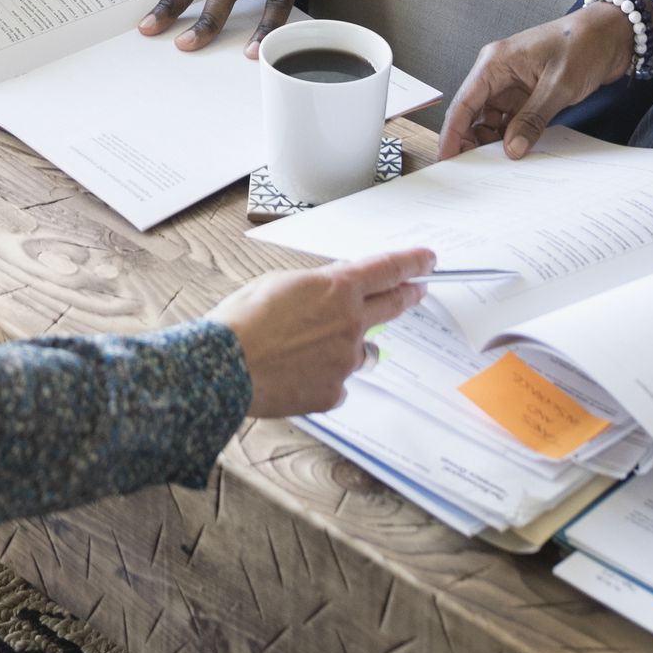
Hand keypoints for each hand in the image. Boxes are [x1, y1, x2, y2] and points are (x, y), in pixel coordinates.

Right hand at [213, 248, 433, 416]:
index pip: (387, 269)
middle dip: (408, 295)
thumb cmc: (243, 320)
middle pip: (392, 306)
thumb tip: (332, 290)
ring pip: (362, 351)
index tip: (427, 260)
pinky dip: (324, 376)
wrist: (225, 366)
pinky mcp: (335, 392)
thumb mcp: (279, 283)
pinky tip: (295, 373)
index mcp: (337, 289)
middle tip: (417, 291)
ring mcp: (346, 361)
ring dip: (349, 346)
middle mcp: (351, 324)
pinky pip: (340, 382)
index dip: (412, 263)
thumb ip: (316, 286)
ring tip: (310, 349)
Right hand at [438, 2, 634, 160]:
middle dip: (472, 140)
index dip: (452, 132)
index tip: (446, 157)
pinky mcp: (529, 94)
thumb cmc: (582, 45)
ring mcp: (513, 85)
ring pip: (492, 119)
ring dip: (495, 140)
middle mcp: (498, 74)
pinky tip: (517, 151)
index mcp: (495, 63)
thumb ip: (532, 118)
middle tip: (476, 169)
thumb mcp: (557, 85)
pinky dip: (513, 136)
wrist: (612, 34)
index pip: (464, 102)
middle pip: (474, 114)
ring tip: (499, 165)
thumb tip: (511, 148)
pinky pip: (513, 119)